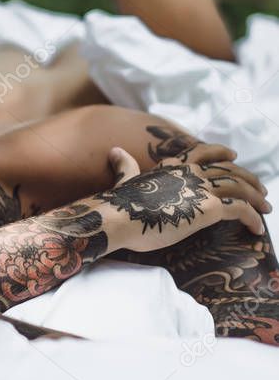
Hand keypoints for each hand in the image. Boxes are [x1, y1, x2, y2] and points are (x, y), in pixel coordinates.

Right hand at [100, 146, 269, 253]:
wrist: (119, 217)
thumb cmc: (120, 204)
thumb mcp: (125, 179)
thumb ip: (125, 166)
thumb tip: (115, 152)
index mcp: (172, 165)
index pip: (202, 152)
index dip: (221, 153)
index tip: (233, 156)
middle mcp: (190, 172)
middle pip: (228, 170)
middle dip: (248, 179)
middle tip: (261, 190)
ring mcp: (201, 188)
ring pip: (239, 187)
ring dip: (256, 198)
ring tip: (266, 208)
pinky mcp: (209, 209)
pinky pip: (240, 210)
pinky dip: (253, 217)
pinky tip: (257, 228)